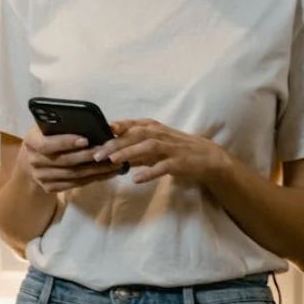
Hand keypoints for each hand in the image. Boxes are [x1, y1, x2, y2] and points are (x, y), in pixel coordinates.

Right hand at [20, 125, 125, 193]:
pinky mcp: (49, 188)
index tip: (85, 139)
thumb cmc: (46, 137)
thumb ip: (62, 126)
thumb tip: (90, 123)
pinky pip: (75, 184)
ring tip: (112, 162)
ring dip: (95, 169)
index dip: (66, 142)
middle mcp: (33, 161)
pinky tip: (107, 173)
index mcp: (31, 141)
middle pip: (63, 161)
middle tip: (106, 151)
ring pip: (72, 175)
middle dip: (87, 156)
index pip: (47, 144)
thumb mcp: (48, 127)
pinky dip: (93, 178)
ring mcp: (40, 177)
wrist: (32, 160)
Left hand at [92, 118, 230, 185]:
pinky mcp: (179, 162)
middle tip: (97, 154)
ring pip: (147, 146)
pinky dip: (149, 172)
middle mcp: (159, 133)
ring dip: (129, 152)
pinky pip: (163, 166)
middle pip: (134, 134)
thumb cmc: (174, 150)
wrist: (207, 157)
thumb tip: (107, 153)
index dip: (112, 128)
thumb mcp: (151, 146)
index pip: (129, 124)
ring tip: (113, 161)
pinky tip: (136, 179)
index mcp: (151, 127)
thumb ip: (131, 149)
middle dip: (114, 143)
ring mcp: (170, 147)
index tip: (95, 133)